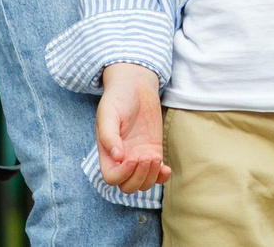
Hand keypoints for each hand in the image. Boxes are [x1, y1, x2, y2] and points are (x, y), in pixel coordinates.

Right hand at [96, 65, 169, 192]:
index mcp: (107, 152)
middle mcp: (122, 159)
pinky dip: (162, 177)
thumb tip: (117, 157)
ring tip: (154, 156)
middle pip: (127, 187)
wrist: (136, 87)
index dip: (122, 174)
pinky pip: (157, 175)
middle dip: (138, 177)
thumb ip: (108, 135)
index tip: (132, 157)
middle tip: (146, 156)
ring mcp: (138, 158)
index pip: (111, 178)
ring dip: (150, 176)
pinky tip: (166, 168)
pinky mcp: (153, 153)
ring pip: (143, 184)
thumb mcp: (108, 113)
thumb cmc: (118, 98)